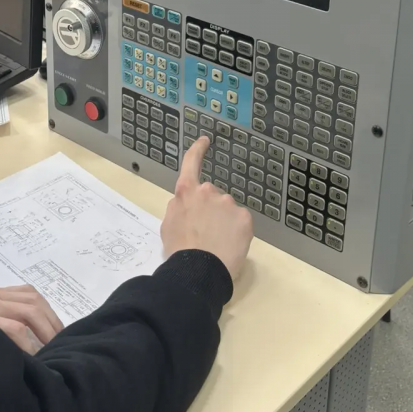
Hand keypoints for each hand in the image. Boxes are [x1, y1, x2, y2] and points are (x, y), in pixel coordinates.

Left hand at [0, 268, 63, 353]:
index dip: (28, 348)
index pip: (11, 330)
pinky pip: (27, 292)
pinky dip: (43, 306)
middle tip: (58, 356)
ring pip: (33, 301)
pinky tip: (48, 320)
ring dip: (51, 319)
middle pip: (30, 312)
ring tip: (61, 340)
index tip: (36, 369)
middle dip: (48, 333)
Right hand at [161, 136, 253, 282]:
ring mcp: (229, 204)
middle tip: (205, 233)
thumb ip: (178, 207)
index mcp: (186, 192)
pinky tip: (228, 246)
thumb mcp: (168, 225)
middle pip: (212, 196)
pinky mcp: (244, 218)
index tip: (205, 141)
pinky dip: (237, 232)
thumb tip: (186, 204)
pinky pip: (241, 222)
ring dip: (224, 222)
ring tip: (216, 244)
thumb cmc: (179, 250)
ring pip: (228, 210)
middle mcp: (208, 191)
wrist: (198, 270)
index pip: (192, 163)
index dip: (198, 150)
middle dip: (210, 210)